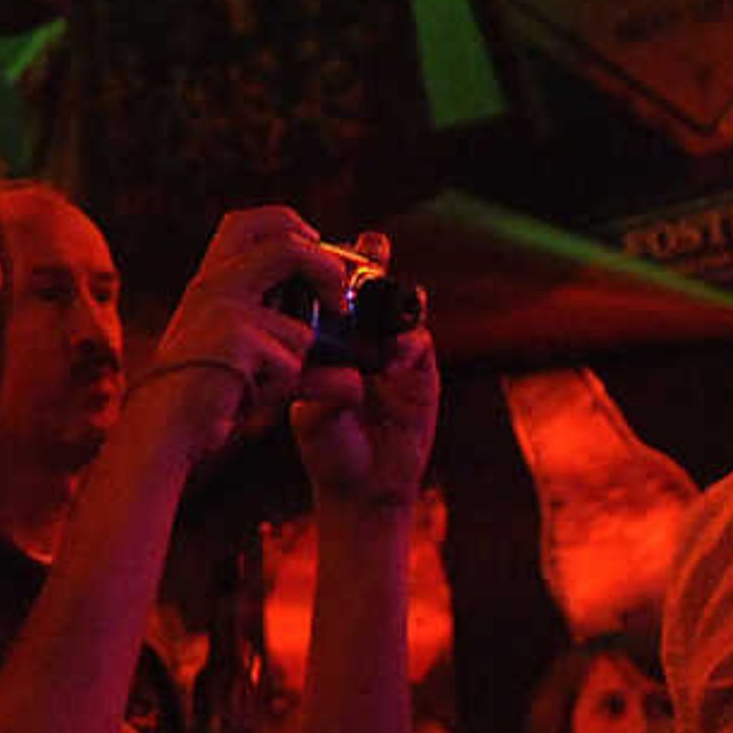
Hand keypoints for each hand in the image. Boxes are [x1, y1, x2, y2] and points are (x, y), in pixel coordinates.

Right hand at [128, 206, 331, 447]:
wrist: (163, 427)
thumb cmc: (206, 394)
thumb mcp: (257, 365)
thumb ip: (302, 362)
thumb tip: (355, 381)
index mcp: (213, 278)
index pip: (252, 222)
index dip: (293, 226)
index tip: (317, 254)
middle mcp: (214, 283)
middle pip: (287, 242)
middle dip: (326, 267)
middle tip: (338, 301)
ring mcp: (222, 306)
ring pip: (299, 318)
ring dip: (300, 351)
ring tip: (274, 374)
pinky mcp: (232, 336)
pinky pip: (291, 358)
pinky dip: (284, 381)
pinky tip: (252, 393)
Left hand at [285, 229, 438, 509]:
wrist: (362, 486)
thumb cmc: (327, 446)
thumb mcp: (310, 412)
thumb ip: (322, 385)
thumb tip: (337, 367)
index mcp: (331, 338)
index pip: (332, 291)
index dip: (327, 268)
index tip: (316, 252)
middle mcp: (365, 337)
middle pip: (373, 283)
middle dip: (370, 258)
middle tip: (368, 246)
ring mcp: (395, 351)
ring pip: (402, 305)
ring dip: (393, 293)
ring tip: (381, 288)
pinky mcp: (421, 371)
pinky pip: (418, 342)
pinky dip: (406, 344)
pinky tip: (389, 358)